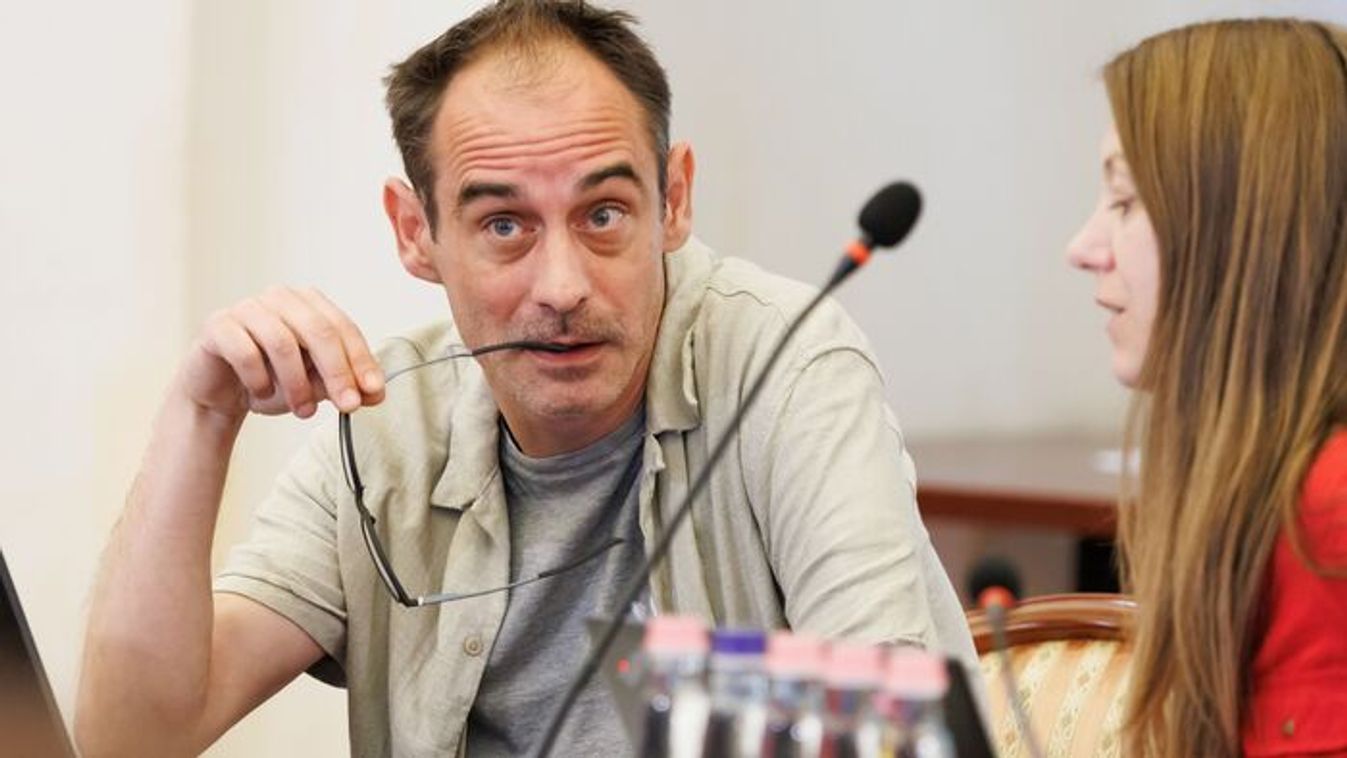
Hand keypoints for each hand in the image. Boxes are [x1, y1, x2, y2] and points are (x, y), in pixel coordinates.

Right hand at [179, 286, 384, 419]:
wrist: (221, 392)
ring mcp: (247, 308)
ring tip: (303, 410)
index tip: (373, 390)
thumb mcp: (314, 386)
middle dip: (338, 372)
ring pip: (283, 342)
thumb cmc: (271, 380)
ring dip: (297, 383)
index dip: (361, 360)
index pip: (343, 327)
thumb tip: (376, 393)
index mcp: (309, 304)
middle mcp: (280, 298)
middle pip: (318, 330)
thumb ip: (344, 384)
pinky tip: (261, 393)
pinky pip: (244, 351)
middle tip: (348, 405)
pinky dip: (258, 378)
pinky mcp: (218, 326)